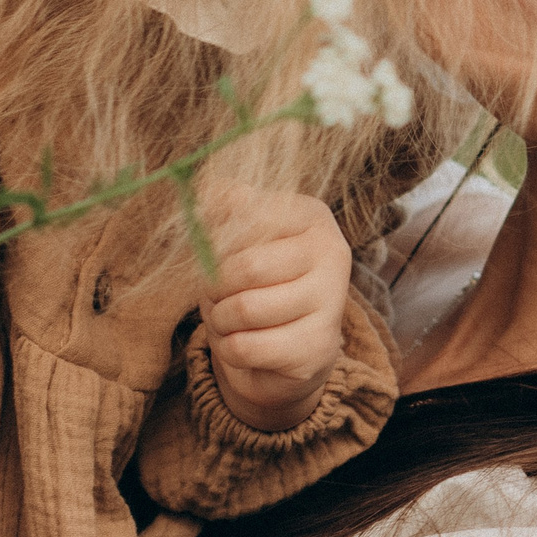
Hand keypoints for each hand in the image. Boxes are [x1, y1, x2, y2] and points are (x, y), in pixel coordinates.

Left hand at [199, 185, 351, 431]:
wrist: (291, 347)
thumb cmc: (263, 281)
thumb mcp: (246, 238)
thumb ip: (227, 209)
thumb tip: (205, 188)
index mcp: (313, 217)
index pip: (250, 218)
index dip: (217, 241)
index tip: (211, 253)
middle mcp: (332, 254)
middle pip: (247, 267)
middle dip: (215, 287)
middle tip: (215, 294)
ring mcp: (330, 302)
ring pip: (245, 309)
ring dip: (220, 319)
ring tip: (227, 318)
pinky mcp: (317, 347)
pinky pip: (246, 347)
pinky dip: (229, 348)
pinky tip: (241, 342)